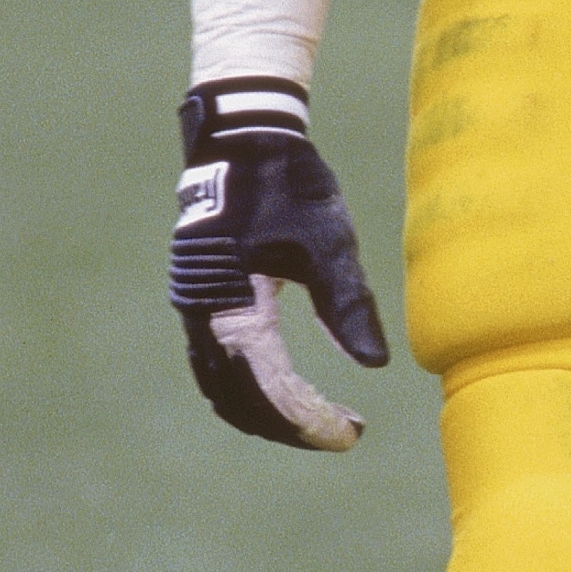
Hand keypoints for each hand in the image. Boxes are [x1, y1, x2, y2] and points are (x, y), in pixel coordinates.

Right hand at [170, 84, 387, 451]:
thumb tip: (375, 365)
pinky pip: (218, 364)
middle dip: (289, 425)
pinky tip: (292, 386)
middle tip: (343, 432)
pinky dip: (252, 387)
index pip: (270, 389)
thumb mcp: (328, 241)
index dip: (308, 420)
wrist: (240, 137)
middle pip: (239, 401)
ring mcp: (195, 309)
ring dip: (268, 411)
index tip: (351, 435)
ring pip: (223, 388)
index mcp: (232, 306)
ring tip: (322, 417)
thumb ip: (348, 305)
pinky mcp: (201, 299)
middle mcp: (203, 315)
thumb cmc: (288, 184)